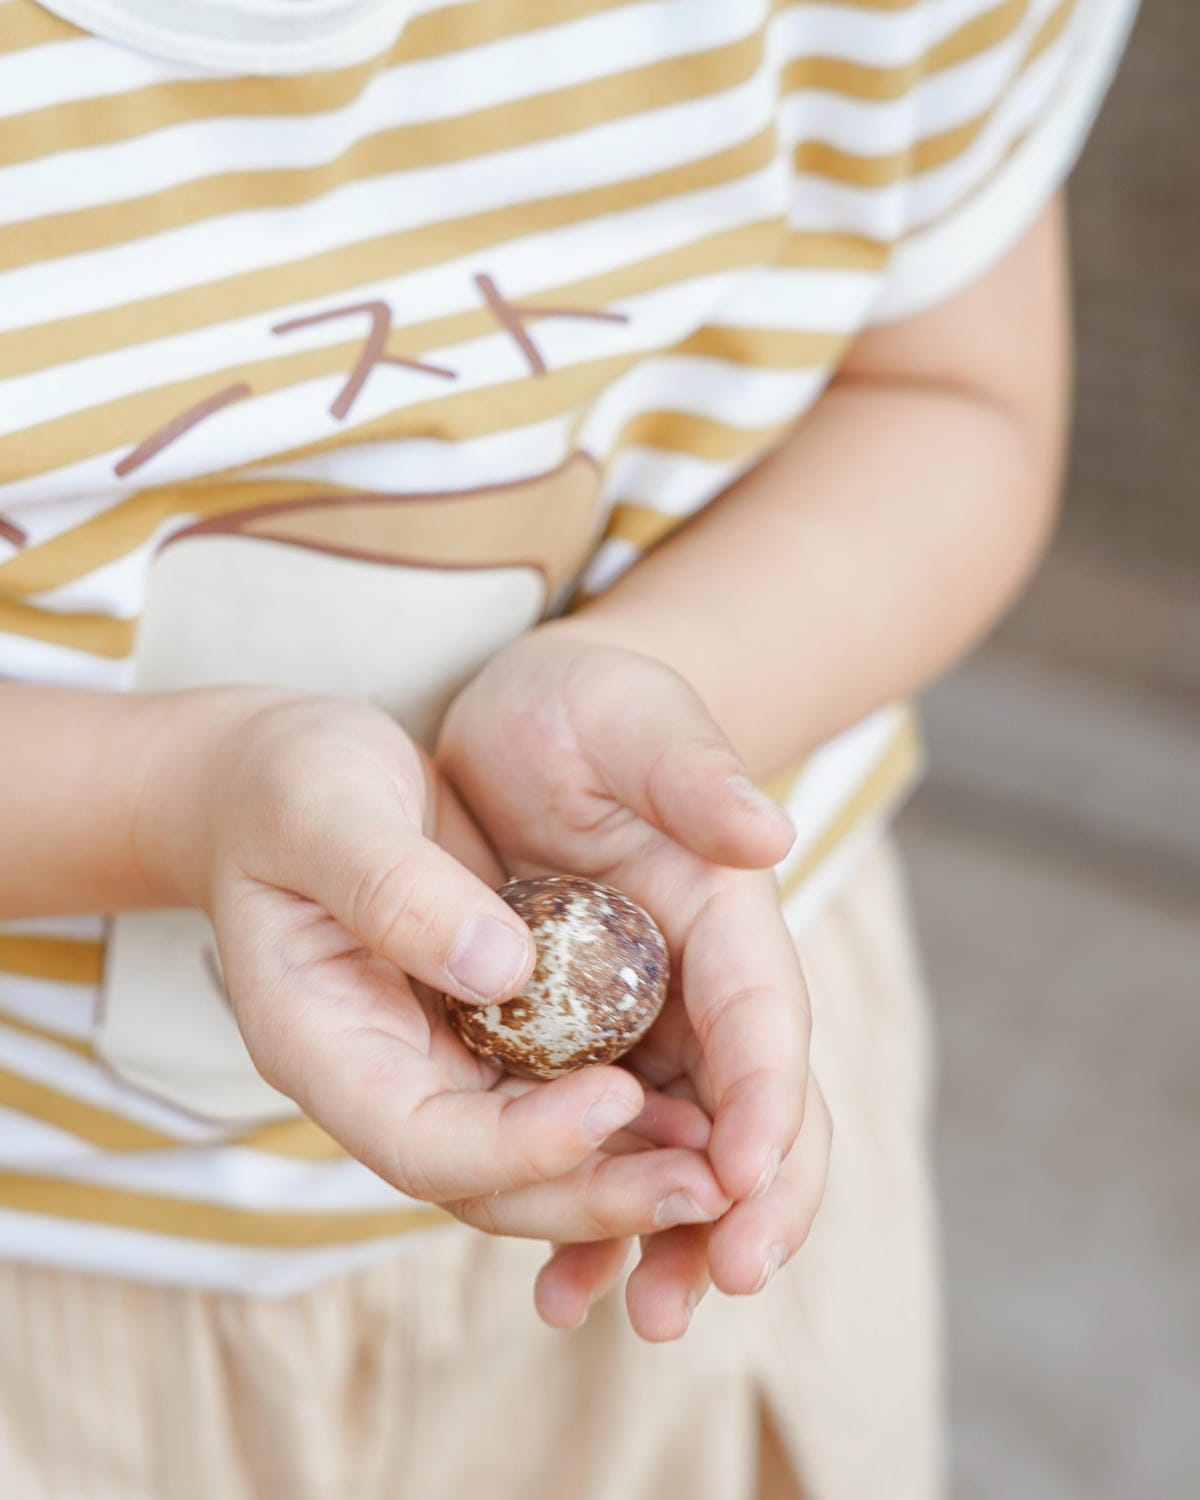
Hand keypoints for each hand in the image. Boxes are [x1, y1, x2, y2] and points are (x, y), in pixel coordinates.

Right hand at [140, 689, 729, 1239]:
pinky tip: (702, 1110)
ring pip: (534, 1158)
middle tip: (712, 1183)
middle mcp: (383, 1076)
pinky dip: (624, 1118)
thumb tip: (503, 969)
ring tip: (728, 1166)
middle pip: (490, 1182)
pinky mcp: (485, 1031)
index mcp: (321, 1042)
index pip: (423, 1143)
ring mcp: (436, 1061)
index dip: (525, 1145)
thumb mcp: (323, 811)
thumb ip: (393, 886)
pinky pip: (555, 1095)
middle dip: (599, 1192)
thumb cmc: (292, 781)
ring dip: (626, 1171)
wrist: (291, 776)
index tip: (619, 1097)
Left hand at [437, 627, 832, 1339]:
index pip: (764, 1024)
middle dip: (742, 1208)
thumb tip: (767, 832)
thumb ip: (693, 773)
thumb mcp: (632, 719)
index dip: (764, 1105)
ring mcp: (648, 1024)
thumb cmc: (585, 707)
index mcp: (726, 917)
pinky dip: (596, 1213)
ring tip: (634, 1314)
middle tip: (701, 1291)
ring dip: (668, 1238)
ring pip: (683, 1155)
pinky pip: (609, 1147)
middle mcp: (701, 987)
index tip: (740, 1181)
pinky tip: (560, 1281)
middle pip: (748, 1116)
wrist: (533, 718)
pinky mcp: (588, 1044)